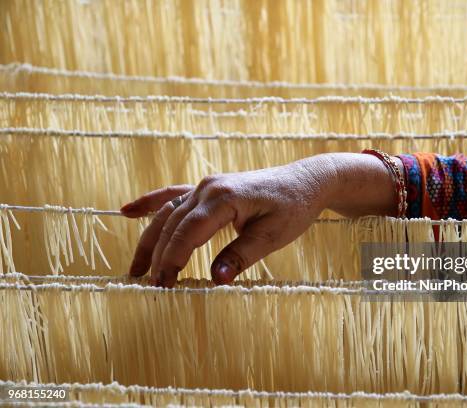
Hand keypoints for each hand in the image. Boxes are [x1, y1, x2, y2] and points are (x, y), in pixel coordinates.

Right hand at [121, 153, 398, 286]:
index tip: (161, 285)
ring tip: (134, 268)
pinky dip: (151, 204)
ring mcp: (207, 185)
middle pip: (173, 224)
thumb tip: (216, 280)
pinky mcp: (209, 188)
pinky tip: (128, 211)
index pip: (188, 231)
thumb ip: (242, 255)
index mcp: (225, 198)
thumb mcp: (273, 236)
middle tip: (150, 286)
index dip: (172, 259)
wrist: (305, 181)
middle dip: (159, 256)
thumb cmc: (294, 208)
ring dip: (150, 239)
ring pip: (168, 213)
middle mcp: (209, 187)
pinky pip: (173, 195)